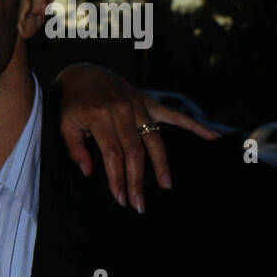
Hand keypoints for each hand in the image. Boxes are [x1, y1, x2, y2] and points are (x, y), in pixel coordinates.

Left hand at [54, 63, 216, 212]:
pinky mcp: (148, 102)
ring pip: (155, 139)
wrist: (82, 72)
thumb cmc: (71, 102)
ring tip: (165, 185)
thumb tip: (88, 172)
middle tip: (139, 204)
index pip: (112, 154)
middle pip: (135, 152)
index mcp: (99, 116)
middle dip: (137, 180)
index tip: (120, 198)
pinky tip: (212, 137)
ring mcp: (138, 105)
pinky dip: (194, 126)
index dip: (117, 178)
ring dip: (161, 165)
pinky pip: (174, 115)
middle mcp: (122, 110)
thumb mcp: (64, 124)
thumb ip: (75, 148)